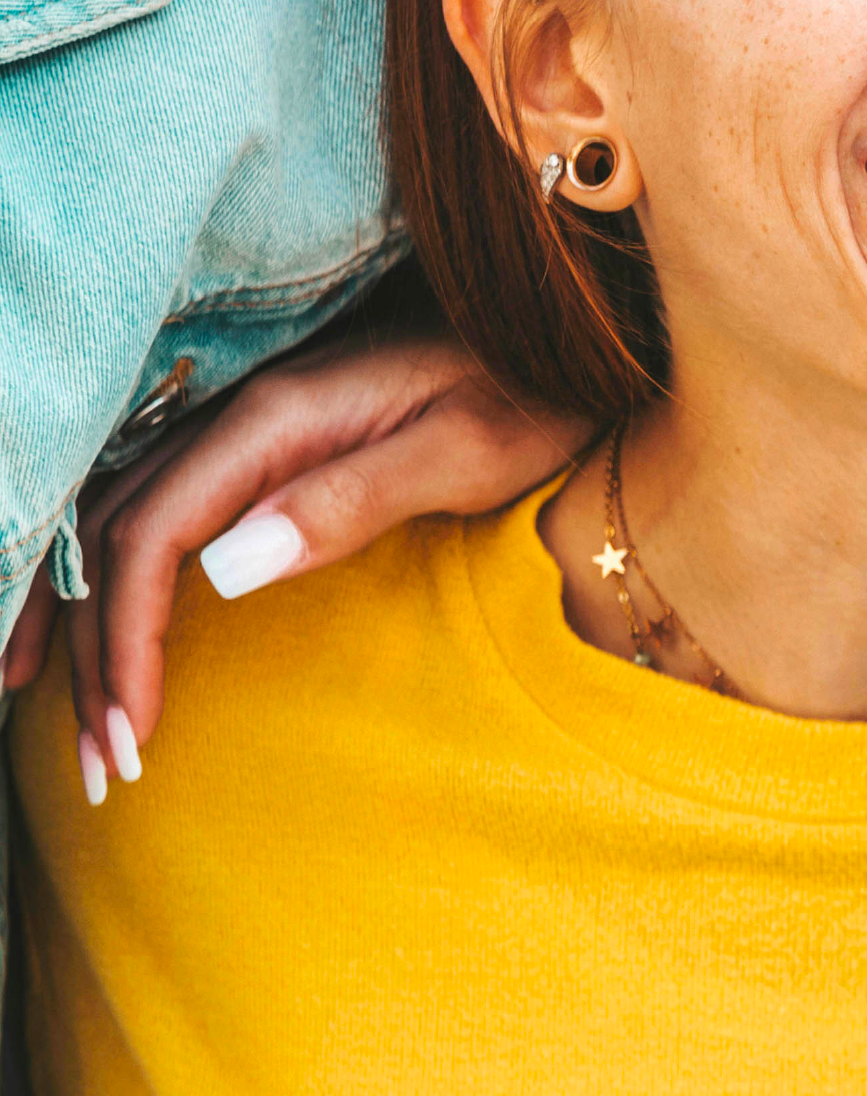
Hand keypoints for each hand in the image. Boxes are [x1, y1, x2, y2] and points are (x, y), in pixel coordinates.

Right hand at [2, 336, 590, 798]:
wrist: (568, 331)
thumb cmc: (532, 394)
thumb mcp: (459, 454)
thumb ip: (347, 502)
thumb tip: (223, 567)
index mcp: (279, 417)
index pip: (155, 532)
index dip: (125, 638)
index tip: (130, 734)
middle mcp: (247, 411)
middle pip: (115, 528)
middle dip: (91, 648)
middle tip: (100, 764)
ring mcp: (255, 419)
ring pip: (122, 513)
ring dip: (87, 613)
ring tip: (69, 711)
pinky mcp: (275, 437)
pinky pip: (161, 503)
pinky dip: (116, 570)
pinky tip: (109, 619)